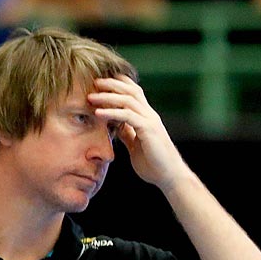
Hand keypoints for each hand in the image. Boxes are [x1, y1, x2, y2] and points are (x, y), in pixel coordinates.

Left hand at [89, 75, 188, 189]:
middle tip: (94, 82)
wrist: (169, 177)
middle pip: (131, 91)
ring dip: (108, 96)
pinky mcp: (149, 130)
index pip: (134, 93)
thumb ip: (128, 133)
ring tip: (91, 96)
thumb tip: (116, 126)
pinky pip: (128, 116)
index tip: (102, 82)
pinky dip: (112, 112)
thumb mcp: (135, 145)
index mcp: (147, 117)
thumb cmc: (154, 163)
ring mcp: (150, 121)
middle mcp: (150, 115)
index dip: (120, 84)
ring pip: (128, 100)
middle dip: (112, 84)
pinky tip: (98, 113)